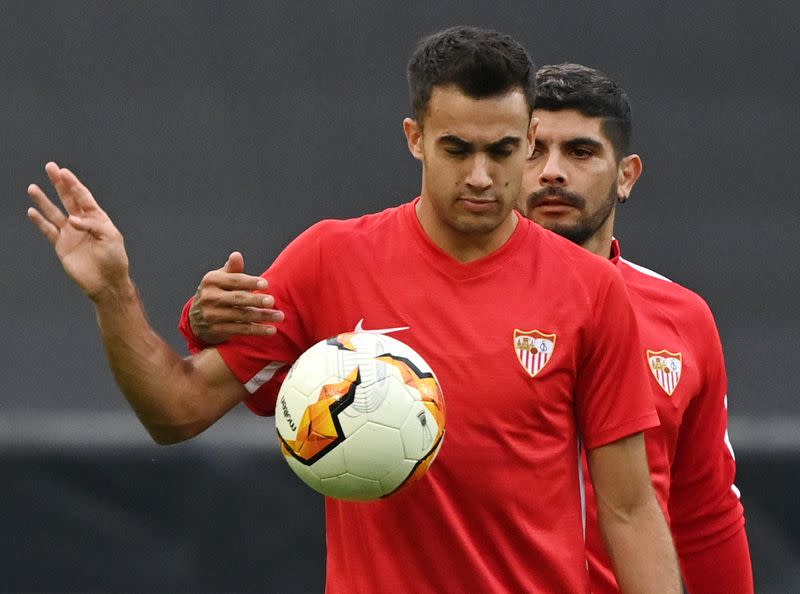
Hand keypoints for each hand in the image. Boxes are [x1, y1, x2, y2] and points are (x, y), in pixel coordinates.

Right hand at [27, 162, 130, 301]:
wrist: (107, 283)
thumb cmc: (114, 260)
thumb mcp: (110, 238)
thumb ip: (92, 225)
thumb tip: (71, 220)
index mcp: (97, 218)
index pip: (83, 197)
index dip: (73, 184)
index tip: (64, 172)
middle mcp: (82, 223)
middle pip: (68, 199)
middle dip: (59, 183)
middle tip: (50, 167)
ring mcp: (70, 234)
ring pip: (54, 212)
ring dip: (44, 200)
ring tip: (33, 187)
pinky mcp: (61, 246)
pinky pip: (48, 230)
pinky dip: (39, 221)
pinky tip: (32, 211)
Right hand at [190, 251, 283, 343]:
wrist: (197, 318)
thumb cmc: (216, 292)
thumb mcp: (221, 279)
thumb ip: (232, 269)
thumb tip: (237, 255)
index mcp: (211, 280)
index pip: (234, 280)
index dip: (250, 282)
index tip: (266, 284)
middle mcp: (209, 297)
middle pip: (237, 298)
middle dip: (256, 300)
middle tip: (272, 301)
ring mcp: (211, 315)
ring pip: (241, 315)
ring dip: (262, 316)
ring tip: (279, 316)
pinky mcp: (216, 330)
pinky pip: (240, 330)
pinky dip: (257, 330)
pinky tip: (271, 330)